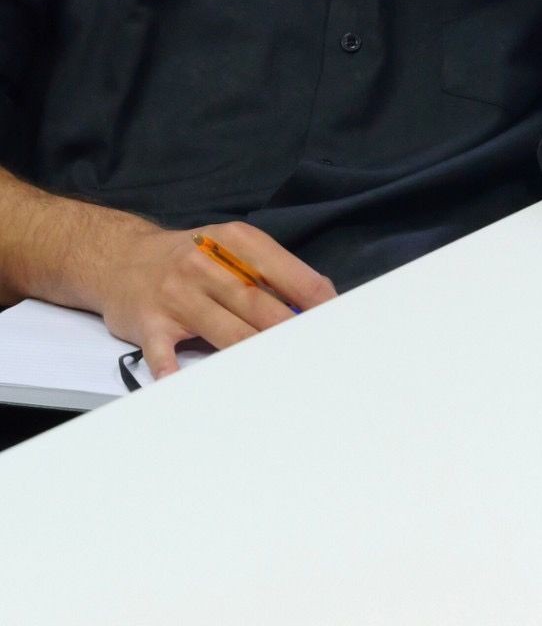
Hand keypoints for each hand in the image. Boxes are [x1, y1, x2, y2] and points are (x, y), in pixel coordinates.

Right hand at [98, 218, 335, 378]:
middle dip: (288, 330)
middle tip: (316, 354)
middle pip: (256, 302)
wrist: (119, 258)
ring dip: (251, 353)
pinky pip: (163, 352)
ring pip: (222, 329)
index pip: (281, 269)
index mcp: (233, 241)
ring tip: (279, 375)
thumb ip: (267, 271)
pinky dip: (174, 371)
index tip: (336, 320)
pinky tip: (187, 385)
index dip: (312, 296)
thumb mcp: (228, 247)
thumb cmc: (189, 258)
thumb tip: (316, 302)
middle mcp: (204, 264)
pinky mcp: (148, 322)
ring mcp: (176, 294)